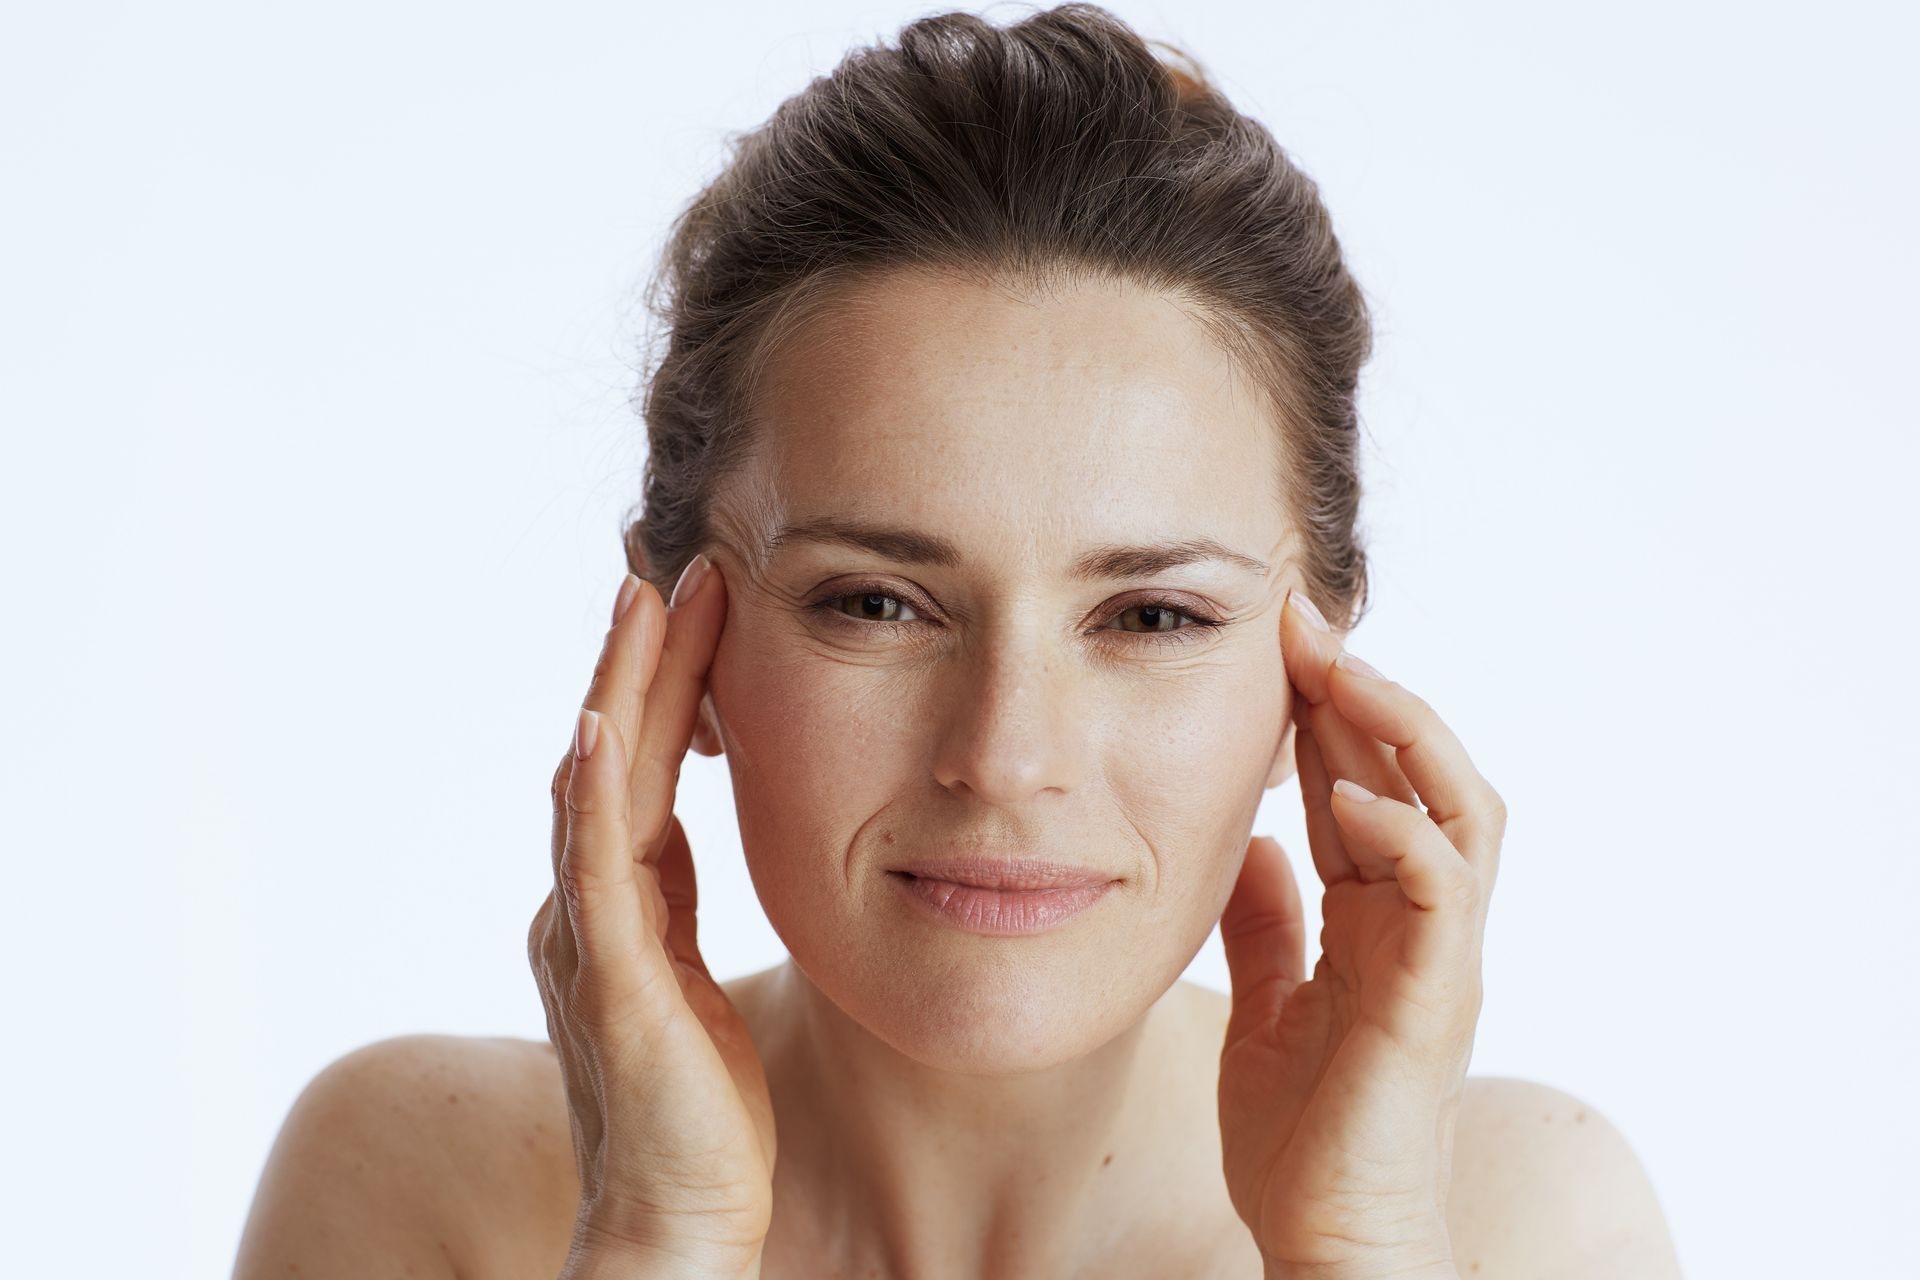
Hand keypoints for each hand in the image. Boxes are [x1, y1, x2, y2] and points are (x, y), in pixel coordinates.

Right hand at [526, 556, 773, 1277]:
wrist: (681, 1214)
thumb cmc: (696, 1107)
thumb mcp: (689, 974)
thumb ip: (669, 899)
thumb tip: (673, 829)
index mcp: (615, 902)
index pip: (643, 766)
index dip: (665, 683)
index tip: (698, 600)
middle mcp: (585, 907)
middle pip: (616, 757)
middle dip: (643, 659)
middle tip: (672, 565)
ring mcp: (589, 939)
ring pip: (601, 790)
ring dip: (621, 692)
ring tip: (644, 604)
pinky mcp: (611, 982)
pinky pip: (598, 872)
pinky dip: (594, 797)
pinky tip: (599, 730)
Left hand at [1216, 588, 1504, 1279]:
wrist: (1331, 1244)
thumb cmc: (1305, 1141)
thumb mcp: (1266, 1005)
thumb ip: (1265, 923)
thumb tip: (1243, 842)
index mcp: (1376, 920)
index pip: (1362, 785)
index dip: (1326, 711)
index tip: (1272, 639)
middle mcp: (1419, 925)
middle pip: (1418, 774)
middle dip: (1364, 690)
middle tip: (1302, 621)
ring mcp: (1437, 958)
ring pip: (1457, 811)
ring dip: (1404, 735)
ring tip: (1342, 673)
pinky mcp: (1434, 1002)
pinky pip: (1442, 898)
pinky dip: (1407, 838)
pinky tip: (1352, 800)